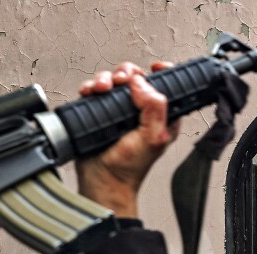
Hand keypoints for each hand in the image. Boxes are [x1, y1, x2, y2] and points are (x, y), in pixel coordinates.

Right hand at [76, 62, 179, 216]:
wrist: (103, 181)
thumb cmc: (129, 168)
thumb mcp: (153, 137)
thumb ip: (155, 108)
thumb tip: (141, 83)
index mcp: (160, 115)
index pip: (166, 85)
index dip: (161, 72)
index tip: (154, 69)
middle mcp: (139, 110)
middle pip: (135, 76)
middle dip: (126, 73)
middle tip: (121, 82)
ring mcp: (118, 110)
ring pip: (113, 80)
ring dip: (106, 78)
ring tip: (103, 89)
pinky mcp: (99, 111)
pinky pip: (95, 90)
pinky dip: (91, 87)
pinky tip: (91, 93)